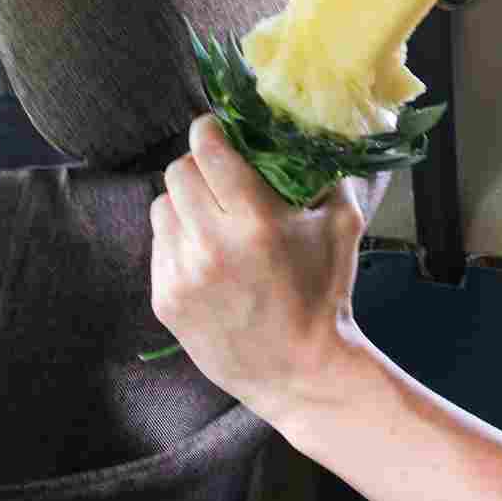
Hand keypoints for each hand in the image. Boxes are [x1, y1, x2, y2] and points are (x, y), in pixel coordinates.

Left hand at [150, 115, 371, 429]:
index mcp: (256, 221)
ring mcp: (182, 274)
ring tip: (210, 218)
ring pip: (162, 206)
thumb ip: (331, 175)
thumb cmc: (324, 295)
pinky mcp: (164, 299)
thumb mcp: (342, 226)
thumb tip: (315, 136)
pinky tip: (206, 255)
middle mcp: (212, 245)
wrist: (298, 371)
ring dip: (184, 202)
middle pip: (178, 172)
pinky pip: (158, 246)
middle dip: (197, 166)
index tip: (215, 129)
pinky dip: (178, 240)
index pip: (208, 150)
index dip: (208, 130)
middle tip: (216, 175)